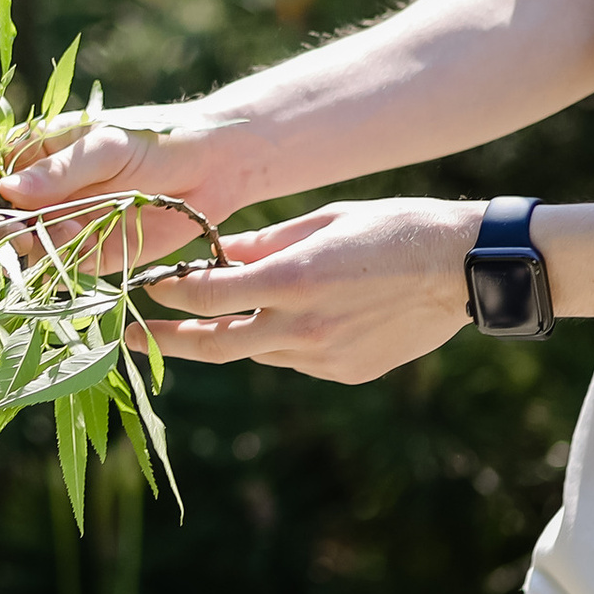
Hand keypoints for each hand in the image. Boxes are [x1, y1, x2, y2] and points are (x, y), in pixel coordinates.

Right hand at [0, 108, 249, 265]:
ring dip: (32, 247)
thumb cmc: (151, 140)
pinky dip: (58, 268)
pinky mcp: (86, 255)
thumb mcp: (104, 145)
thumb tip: (7, 190)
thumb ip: (59, 170)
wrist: (208, 170)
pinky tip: (82, 249)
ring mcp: (60, 224)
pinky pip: (57, 269)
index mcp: (33, 154)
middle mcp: (39, 192)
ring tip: (70, 233)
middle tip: (23, 228)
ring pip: (22, 246)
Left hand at [140, 197, 482, 381]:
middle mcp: (302, 327)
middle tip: (129, 337)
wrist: (463, 269)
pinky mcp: (347, 371)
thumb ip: (261, 243)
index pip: (204, 296)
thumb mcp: (319, 221)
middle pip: (214, 345)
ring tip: (210, 317)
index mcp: (290, 281)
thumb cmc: (390, 229)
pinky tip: (290, 317)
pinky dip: (278, 341)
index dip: (168, 292)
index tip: (146, 284)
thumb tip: (215, 254)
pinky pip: (294, 359)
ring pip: (255, 353)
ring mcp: (326, 357)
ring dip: (229, 335)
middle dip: (165, 342)